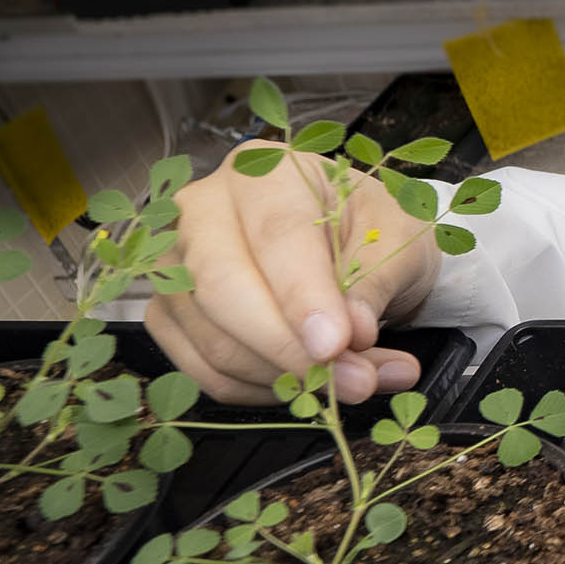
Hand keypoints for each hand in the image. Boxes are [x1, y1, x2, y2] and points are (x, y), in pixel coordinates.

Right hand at [146, 140, 441, 406]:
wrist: (348, 241)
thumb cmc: (369, 228)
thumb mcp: (396, 237)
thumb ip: (374, 282)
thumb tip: (351, 334)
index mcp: (263, 173)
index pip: (275, 235)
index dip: (303, 297)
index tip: (337, 345)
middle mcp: (202, 210)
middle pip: (223, 290)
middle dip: (291, 350)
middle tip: (357, 382)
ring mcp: (174, 265)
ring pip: (214, 341)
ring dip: (289, 379)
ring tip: (361, 382)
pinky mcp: (168, 315)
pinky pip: (206, 371)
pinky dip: (265, 390)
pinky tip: (312, 384)